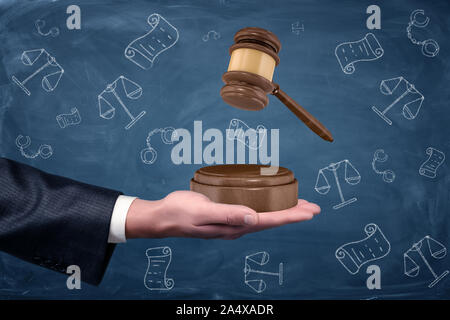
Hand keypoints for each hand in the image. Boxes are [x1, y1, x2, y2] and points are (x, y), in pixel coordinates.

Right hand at [125, 190, 319, 239]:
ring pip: (264, 216)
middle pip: (272, 220)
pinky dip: (267, 206)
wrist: (163, 217)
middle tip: (314, 207)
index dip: (292, 215)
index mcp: (234, 227)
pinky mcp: (226, 215)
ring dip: (283, 210)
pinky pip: (253, 211)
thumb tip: (253, 218)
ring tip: (298, 205)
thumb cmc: (180, 212)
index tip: (311, 210)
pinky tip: (269, 202)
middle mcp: (236, 227)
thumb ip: (227, 214)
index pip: (269, 221)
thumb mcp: (202, 211)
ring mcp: (232, 222)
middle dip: (294, 213)